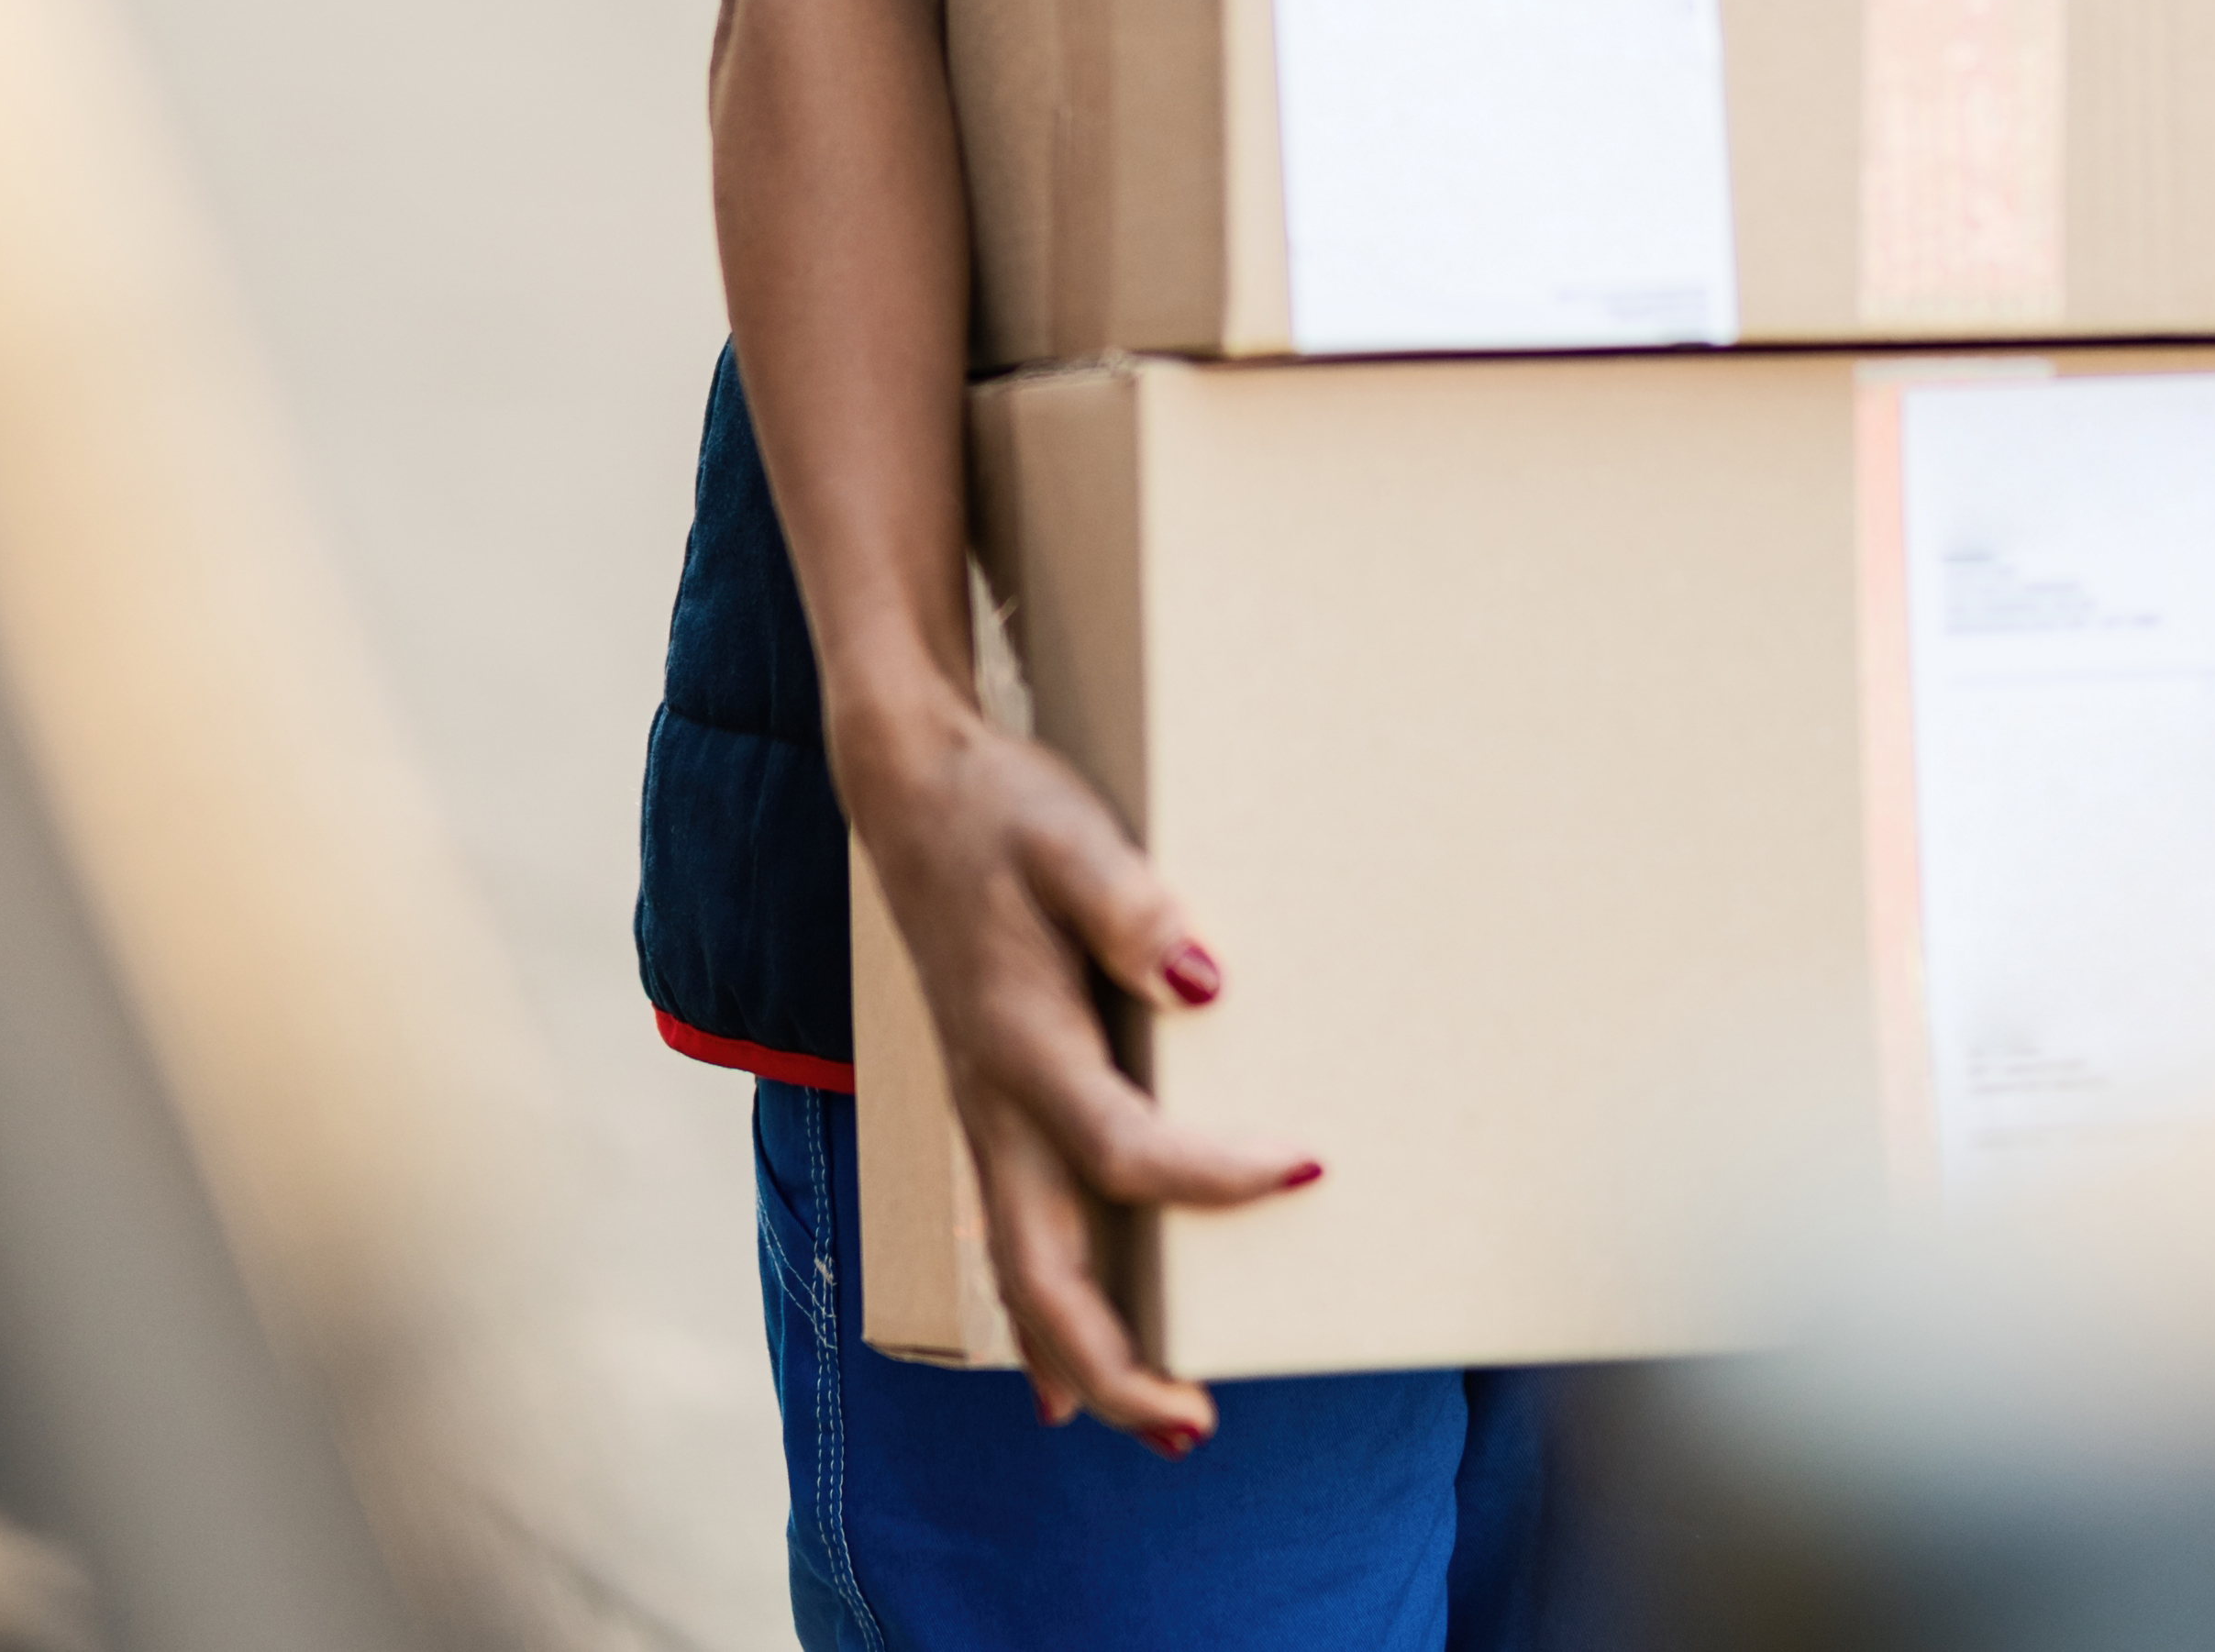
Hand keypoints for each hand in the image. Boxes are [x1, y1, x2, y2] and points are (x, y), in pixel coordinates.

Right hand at [846, 692, 1320, 1448]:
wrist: (908, 790)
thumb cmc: (1001, 810)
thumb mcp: (1072, 834)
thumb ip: (1131, 907)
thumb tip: (1205, 983)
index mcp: (1022, 1043)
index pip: (1122, 1148)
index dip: (1212, 1176)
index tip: (1306, 1168)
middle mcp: (995, 1101)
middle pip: (1043, 1270)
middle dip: (1115, 1362)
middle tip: (1197, 1423)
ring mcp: (985, 1112)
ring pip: (1021, 1270)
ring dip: (1083, 1357)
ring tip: (1165, 1421)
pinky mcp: (989, 1104)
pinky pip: (1011, 1235)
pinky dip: (1041, 1314)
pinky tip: (1066, 1374)